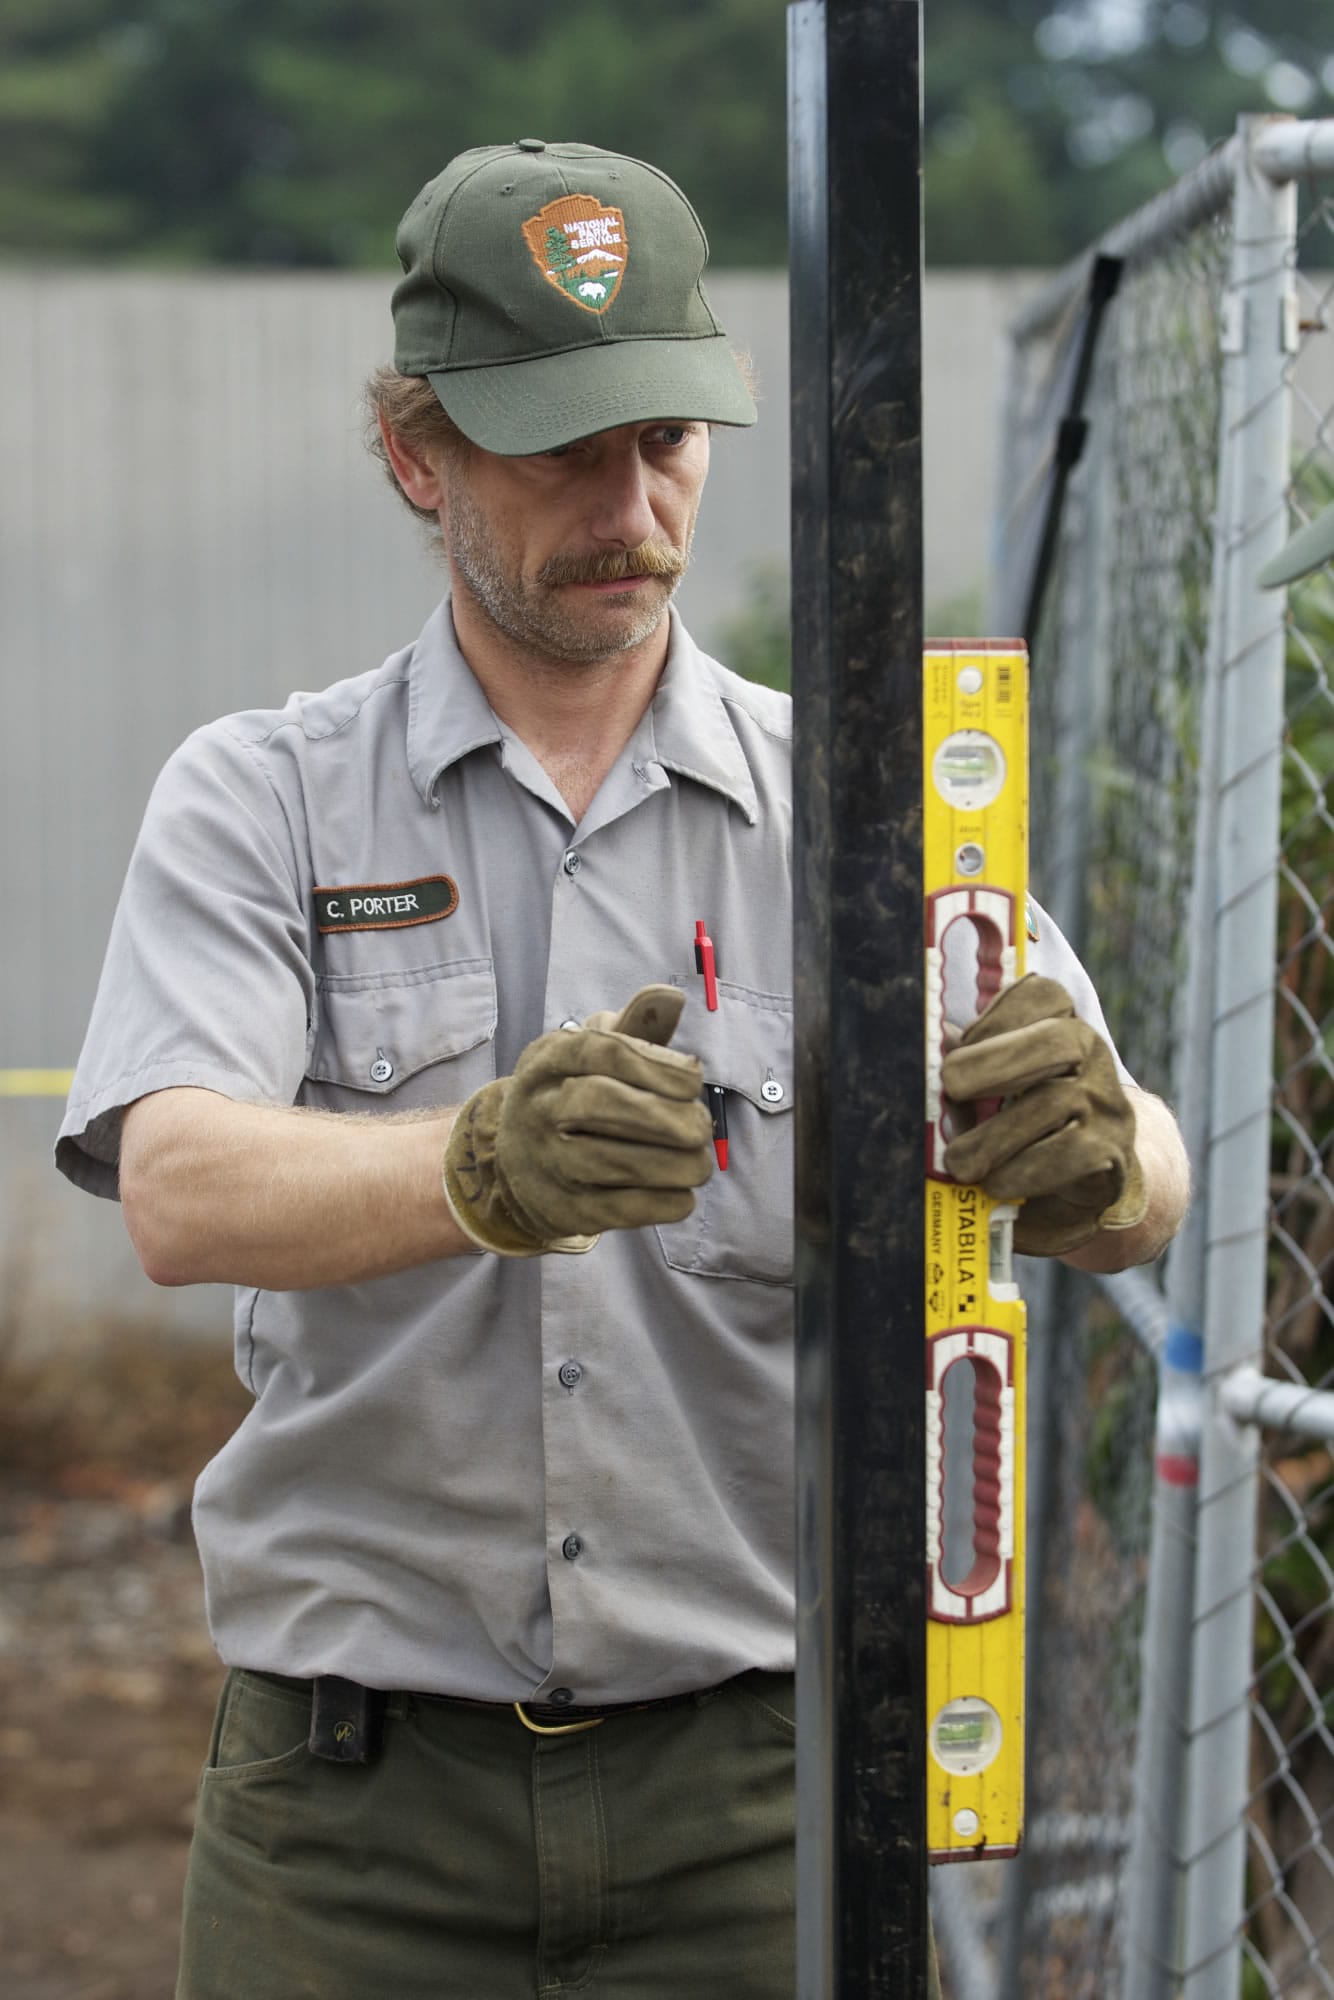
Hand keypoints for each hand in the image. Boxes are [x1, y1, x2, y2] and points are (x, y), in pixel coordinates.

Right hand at [442, 986, 713, 1256]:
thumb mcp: (593, 1052)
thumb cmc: (574, 1094)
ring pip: (613, 1163)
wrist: (515, 1164)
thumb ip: (636, 1026)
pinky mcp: (565, 1210)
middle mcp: (540, 1107)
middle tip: (702, 1126)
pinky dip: (666, 1203)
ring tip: (699, 1162)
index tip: (695, 1079)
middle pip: (599, 1104)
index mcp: (549, 1059)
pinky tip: (683, 1192)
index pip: (601, 1051)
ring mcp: (547, 1162)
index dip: (656, 1064)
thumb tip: (672, 996)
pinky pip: (623, 1209)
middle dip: (665, 1116)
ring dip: (674, 1165)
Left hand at [941, 975, 1147, 1256]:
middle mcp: (1093, 1056)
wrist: (1088, 1183)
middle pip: (1057, 1040)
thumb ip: (971, 1067)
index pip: (1044, 995)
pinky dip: (1025, 1171)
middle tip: (950, 1088)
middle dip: (995, 1062)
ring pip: (1056, 1102)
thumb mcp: (998, 1092)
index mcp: (1061, 1026)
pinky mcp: (1112, 1152)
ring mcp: (1107, 1103)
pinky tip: (996, 1185)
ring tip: (959, 1164)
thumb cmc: (1027, 1127)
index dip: (998, 1016)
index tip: (956, 1048)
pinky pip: (1070, 1153)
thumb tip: (937, 1043)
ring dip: (997, 1136)